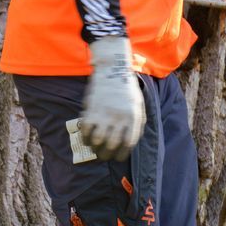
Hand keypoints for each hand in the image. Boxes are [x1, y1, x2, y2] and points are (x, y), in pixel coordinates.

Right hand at [80, 36, 145, 160]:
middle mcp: (119, 118)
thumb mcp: (139, 105)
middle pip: (112, 145)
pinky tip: (87, 138)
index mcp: (133, 117)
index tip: (117, 157)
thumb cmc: (127, 88)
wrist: (112, 68)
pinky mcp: (91, 110)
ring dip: (95, 148)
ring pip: (97, 140)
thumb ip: (138, 123)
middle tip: (104, 155)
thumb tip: (131, 141)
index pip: (128, 144)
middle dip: (107, 154)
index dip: (122, 154)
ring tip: (95, 148)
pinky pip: (86, 130)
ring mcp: (104, 114)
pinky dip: (85, 138)